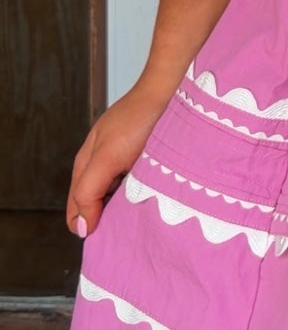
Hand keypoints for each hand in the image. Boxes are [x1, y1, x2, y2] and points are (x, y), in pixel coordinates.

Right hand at [66, 79, 173, 239]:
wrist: (169, 90)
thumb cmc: (139, 119)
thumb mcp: (107, 157)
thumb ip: (88, 191)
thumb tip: (79, 228)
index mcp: (85, 165)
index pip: (76, 210)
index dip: (90, 227)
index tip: (110, 239)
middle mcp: (102, 164)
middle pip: (97, 205)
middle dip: (108, 220)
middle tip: (129, 229)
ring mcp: (123, 160)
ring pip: (118, 197)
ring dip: (127, 208)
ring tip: (143, 214)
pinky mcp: (143, 157)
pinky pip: (137, 185)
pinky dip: (142, 194)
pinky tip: (155, 196)